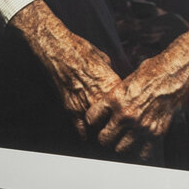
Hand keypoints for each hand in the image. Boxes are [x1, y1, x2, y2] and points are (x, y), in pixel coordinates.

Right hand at [10, 0, 121, 139]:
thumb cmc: (81, 51)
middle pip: (114, 122)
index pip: (126, 107)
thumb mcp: (105, 60)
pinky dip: (87, 136)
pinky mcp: (70, 109)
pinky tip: (92, 139)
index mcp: (112, 84)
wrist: (57, 49)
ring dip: (104, 133)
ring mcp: (84, 104)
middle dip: (119, 128)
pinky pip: (82, 131)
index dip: (129, 113)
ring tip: (109, 138)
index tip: (131, 117)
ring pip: (99, 129)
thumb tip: (120, 84)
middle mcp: (99, 97)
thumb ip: (112, 77)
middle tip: (123, 133)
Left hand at [87, 23, 188, 156]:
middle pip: (104, 139)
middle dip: (104, 137)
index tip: (96, 121)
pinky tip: (138, 147)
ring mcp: (141, 126)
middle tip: (108, 134)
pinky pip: (143, 152)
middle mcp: (125, 115)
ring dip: (120, 145)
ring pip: (120, 149)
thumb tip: (106, 107)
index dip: (93, 121)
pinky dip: (139, 152)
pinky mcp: (156, 132)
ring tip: (122, 140)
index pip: (91, 119)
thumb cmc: (151, 73)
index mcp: (114, 99)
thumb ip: (114, 97)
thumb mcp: (125, 81)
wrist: (174, 74)